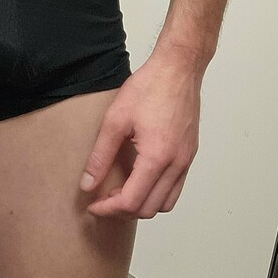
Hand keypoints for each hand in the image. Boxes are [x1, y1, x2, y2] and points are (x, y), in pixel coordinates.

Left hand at [79, 50, 199, 217]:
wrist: (179, 67)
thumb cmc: (150, 87)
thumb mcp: (115, 120)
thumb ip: (100, 156)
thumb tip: (88, 184)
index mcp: (157, 156)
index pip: (131, 201)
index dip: (107, 208)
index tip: (93, 205)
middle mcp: (176, 163)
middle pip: (149, 209)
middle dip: (122, 210)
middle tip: (103, 198)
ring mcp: (186, 160)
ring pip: (165, 203)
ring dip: (142, 204)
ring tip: (122, 190)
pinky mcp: (189, 154)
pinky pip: (175, 188)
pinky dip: (157, 193)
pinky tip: (139, 178)